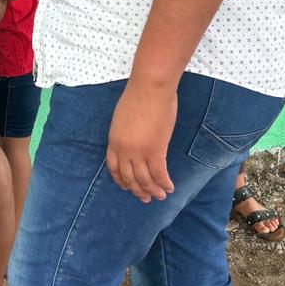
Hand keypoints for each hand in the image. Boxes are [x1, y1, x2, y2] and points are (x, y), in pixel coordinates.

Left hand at [106, 78, 176, 203]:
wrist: (150, 87)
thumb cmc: (139, 96)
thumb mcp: (123, 117)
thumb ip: (125, 133)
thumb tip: (134, 142)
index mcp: (113, 141)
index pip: (114, 168)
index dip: (121, 181)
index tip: (128, 187)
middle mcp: (124, 150)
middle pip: (129, 178)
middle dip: (138, 191)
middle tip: (146, 198)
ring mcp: (139, 152)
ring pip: (145, 180)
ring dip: (153, 191)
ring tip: (161, 196)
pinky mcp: (155, 150)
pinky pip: (159, 174)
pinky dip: (165, 184)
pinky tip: (170, 187)